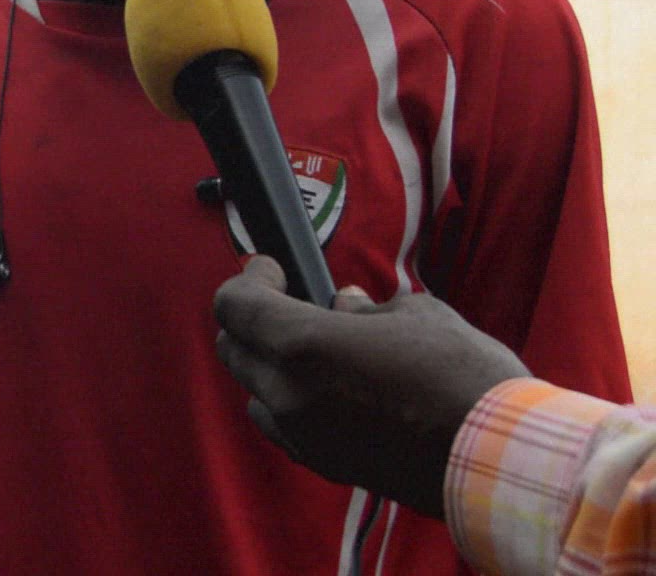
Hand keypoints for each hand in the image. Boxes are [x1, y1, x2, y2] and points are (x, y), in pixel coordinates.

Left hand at [213, 255, 529, 517]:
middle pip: (234, 347)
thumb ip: (367, 308)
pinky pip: (283, 426)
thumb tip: (346, 304)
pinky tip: (328, 390)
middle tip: (289, 301)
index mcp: (303, 346)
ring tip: (313, 349)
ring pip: (255, 391)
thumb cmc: (463, 377)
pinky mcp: (325, 464)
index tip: (272, 268)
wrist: (498, 459)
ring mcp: (303, 435)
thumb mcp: (418, 316)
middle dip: (254, 319)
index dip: (249, 279)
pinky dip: (290, 402)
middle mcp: (288, 394)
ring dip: (270, 365)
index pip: (236, 305)